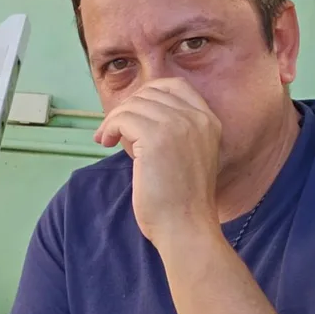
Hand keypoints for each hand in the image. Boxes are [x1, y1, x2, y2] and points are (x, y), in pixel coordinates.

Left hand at [93, 79, 221, 247]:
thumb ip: (171, 132)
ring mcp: (179, 125)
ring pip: (133, 105)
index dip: (147, 94)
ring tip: (106, 138)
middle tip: (112, 131)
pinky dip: (109, 127)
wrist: (186, 228)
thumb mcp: (186, 155)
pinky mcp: (157, 138)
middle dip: (126, 109)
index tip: (131, 114)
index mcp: (208, 121)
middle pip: (149, 93)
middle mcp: (197, 118)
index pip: (175, 86)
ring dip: (114, 120)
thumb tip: (132, 113)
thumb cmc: (179, 201)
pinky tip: (106, 142)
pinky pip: (122, 118)